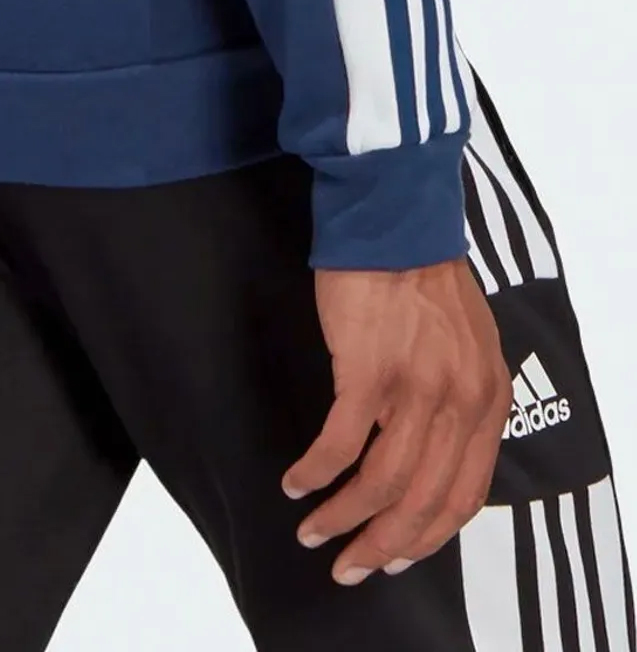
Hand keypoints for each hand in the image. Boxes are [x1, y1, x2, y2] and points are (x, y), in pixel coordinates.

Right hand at [282, 258, 512, 585]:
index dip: (426, 536)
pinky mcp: (368, 370)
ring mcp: (416, 388)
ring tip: (313, 529)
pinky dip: (316, 472)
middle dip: (380, 546)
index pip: (464, 496)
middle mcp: (460, 401)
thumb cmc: (422, 273)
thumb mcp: (467, 344)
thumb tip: (430, 453)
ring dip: (342, 517)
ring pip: (381, 483)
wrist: (394, 217)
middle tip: (347, 566)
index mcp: (488, 398)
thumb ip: (461, 398)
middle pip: (421, 501)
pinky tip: (297, 481)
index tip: (395, 557)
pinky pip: (340, 444)